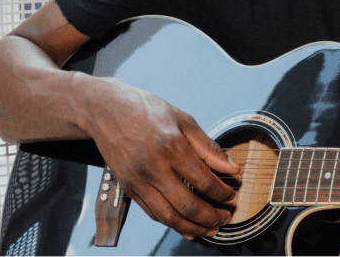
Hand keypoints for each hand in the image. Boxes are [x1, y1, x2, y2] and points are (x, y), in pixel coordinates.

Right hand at [80, 75, 242, 239]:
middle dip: (211, 218)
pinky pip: (152, 213)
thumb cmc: (145, 110)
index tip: (231, 196)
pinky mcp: (128, 188)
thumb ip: (209, 147)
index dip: (222, 194)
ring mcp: (138, 181)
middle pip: (187, 206)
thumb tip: (232, 167)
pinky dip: (171, 223)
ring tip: (209, 229)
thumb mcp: (184, 120)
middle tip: (225, 218)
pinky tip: (185, 225)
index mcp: (171, 147)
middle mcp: (153, 168)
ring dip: (192, 228)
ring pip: (169, 217)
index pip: (204, 181)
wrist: (106, 110)